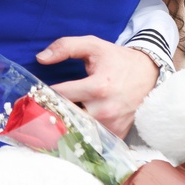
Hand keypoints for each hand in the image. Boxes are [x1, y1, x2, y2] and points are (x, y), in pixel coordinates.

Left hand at [36, 36, 158, 137]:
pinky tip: (75, 124)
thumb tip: (40, 58)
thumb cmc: (115, 59)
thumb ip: (65, 47)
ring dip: (66, 123)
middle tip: (44, 106)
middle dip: (53, 111)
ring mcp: (112, 124)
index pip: (60, 95)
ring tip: (58, 114)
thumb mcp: (92, 45)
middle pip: (67, 117)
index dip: (44, 94)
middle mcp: (105, 109)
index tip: (36, 93)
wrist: (148, 74)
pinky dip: (82, 133)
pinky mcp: (117, 133)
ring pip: (77, 129)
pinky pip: (92, 139)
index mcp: (98, 86)